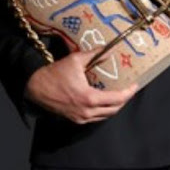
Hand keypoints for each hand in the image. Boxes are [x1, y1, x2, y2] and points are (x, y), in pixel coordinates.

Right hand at [25, 50, 139, 123]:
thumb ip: (94, 55)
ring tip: (119, 95)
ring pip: (105, 116)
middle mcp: (87, 111)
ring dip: (114, 107)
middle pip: (114, 110)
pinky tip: (104, 101)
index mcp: (89, 98)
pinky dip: (103, 111)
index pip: (117, 100)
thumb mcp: (75, 60)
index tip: (135, 85)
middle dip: (124, 100)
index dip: (128, 93)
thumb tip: (109, 50)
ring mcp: (81, 118)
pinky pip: (95, 118)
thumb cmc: (54, 74)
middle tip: (129, 90)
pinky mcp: (75, 120)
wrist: (34, 88)